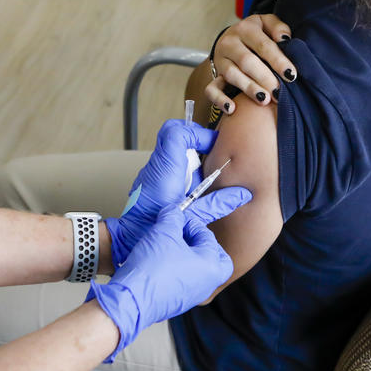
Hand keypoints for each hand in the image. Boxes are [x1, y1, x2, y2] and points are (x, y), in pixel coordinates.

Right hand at [89, 191, 248, 360]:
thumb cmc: (151, 269)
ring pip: (199, 270)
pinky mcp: (179, 302)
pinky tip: (160, 263)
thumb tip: (174, 212)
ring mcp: (194, 295)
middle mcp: (207, 284)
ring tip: (168, 246)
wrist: (131, 299)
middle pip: (214, 257)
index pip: (207, 236)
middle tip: (184, 235)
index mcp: (211, 266)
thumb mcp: (163, 232)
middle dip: (199, 243)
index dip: (189, 222)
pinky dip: (177, 270)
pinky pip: (184, 281)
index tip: (176, 218)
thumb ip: (173, 217)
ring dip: (186, 255)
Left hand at [105, 119, 215, 266]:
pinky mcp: (151, 182)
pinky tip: (192, 188)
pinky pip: (168, 165)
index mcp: (165, 168)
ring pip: (172, 151)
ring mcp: (151, 173)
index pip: (176, 132)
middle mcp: (156, 166)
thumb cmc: (155, 227)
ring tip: (204, 174)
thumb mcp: (192, 215)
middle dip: (196, 140)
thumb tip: (241, 195)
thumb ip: (217, 203)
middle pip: (174, 136)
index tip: (213, 144)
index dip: (197, 133)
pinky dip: (183, 169)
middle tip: (211, 151)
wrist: (129, 238)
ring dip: (190, 157)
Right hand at [207, 14, 296, 114]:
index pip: (263, 45)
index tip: (291, 75)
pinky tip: (232, 108)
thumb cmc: (255, 35)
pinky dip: (220, 99)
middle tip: (278, 92)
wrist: (230, 40)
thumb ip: (278, 28)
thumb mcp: (267, 24)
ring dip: (248, 88)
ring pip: (231, 74)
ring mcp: (220, 59)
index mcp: (245, 29)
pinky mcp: (214, 74)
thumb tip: (284, 39)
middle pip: (247, 61)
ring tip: (264, 100)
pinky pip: (211, 89)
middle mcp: (229, 42)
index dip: (278, 61)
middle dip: (264, 78)